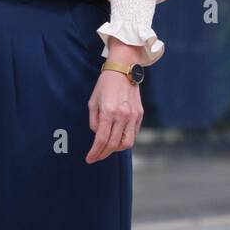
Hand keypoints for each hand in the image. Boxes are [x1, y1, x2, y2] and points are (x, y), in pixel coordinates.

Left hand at [86, 39, 143, 162]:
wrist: (123, 70)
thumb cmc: (105, 84)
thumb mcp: (93, 101)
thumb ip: (94, 121)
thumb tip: (97, 135)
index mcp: (108, 111)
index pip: (101, 139)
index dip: (95, 152)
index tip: (89, 159)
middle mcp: (122, 115)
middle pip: (113, 144)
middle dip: (103, 154)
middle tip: (96, 157)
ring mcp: (133, 116)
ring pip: (126, 143)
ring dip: (115, 149)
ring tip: (107, 148)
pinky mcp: (139, 114)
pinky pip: (133, 134)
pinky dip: (125, 140)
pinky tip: (117, 139)